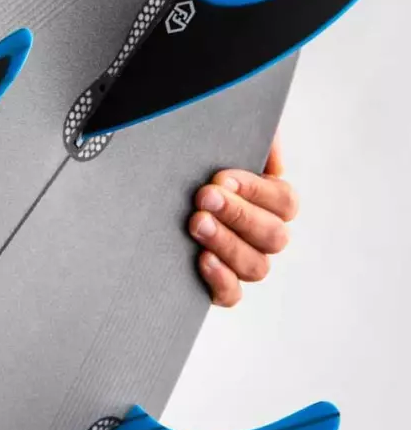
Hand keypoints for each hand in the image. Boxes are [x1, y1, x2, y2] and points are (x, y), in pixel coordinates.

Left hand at [188, 133, 298, 307]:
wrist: (145, 193)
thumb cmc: (187, 164)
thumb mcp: (213, 140)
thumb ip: (245, 134)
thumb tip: (264, 144)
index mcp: (271, 201)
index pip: (284, 202)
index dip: (256, 191)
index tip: (220, 177)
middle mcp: (263, 235)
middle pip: (274, 235)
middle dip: (238, 214)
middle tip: (203, 197)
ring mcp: (242, 262)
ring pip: (257, 266)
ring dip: (228, 244)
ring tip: (196, 224)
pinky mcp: (218, 286)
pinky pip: (232, 295)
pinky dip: (222, 281)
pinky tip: (201, 260)